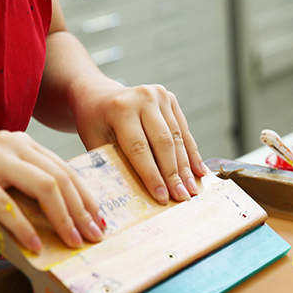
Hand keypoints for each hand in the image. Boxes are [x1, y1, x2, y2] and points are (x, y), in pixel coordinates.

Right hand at [0, 131, 104, 250]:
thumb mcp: (6, 185)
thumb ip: (32, 192)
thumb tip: (71, 221)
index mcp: (24, 144)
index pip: (67, 170)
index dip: (87, 198)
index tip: (100, 222)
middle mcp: (11, 144)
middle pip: (60, 178)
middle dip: (81, 211)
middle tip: (92, 236)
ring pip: (42, 186)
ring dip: (61, 219)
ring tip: (71, 242)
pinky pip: (7, 205)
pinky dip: (24, 227)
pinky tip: (36, 245)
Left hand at [72, 81, 208, 203]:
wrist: (99, 95)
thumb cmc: (95, 123)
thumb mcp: (94, 141)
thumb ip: (113, 163)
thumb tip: (133, 195)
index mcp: (120, 108)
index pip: (139, 148)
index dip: (152, 175)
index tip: (162, 197)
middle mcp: (142, 98)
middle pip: (163, 143)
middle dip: (173, 174)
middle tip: (181, 197)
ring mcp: (159, 96)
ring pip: (177, 138)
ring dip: (186, 167)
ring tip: (191, 189)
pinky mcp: (170, 99)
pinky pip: (184, 131)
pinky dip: (192, 153)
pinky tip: (198, 172)